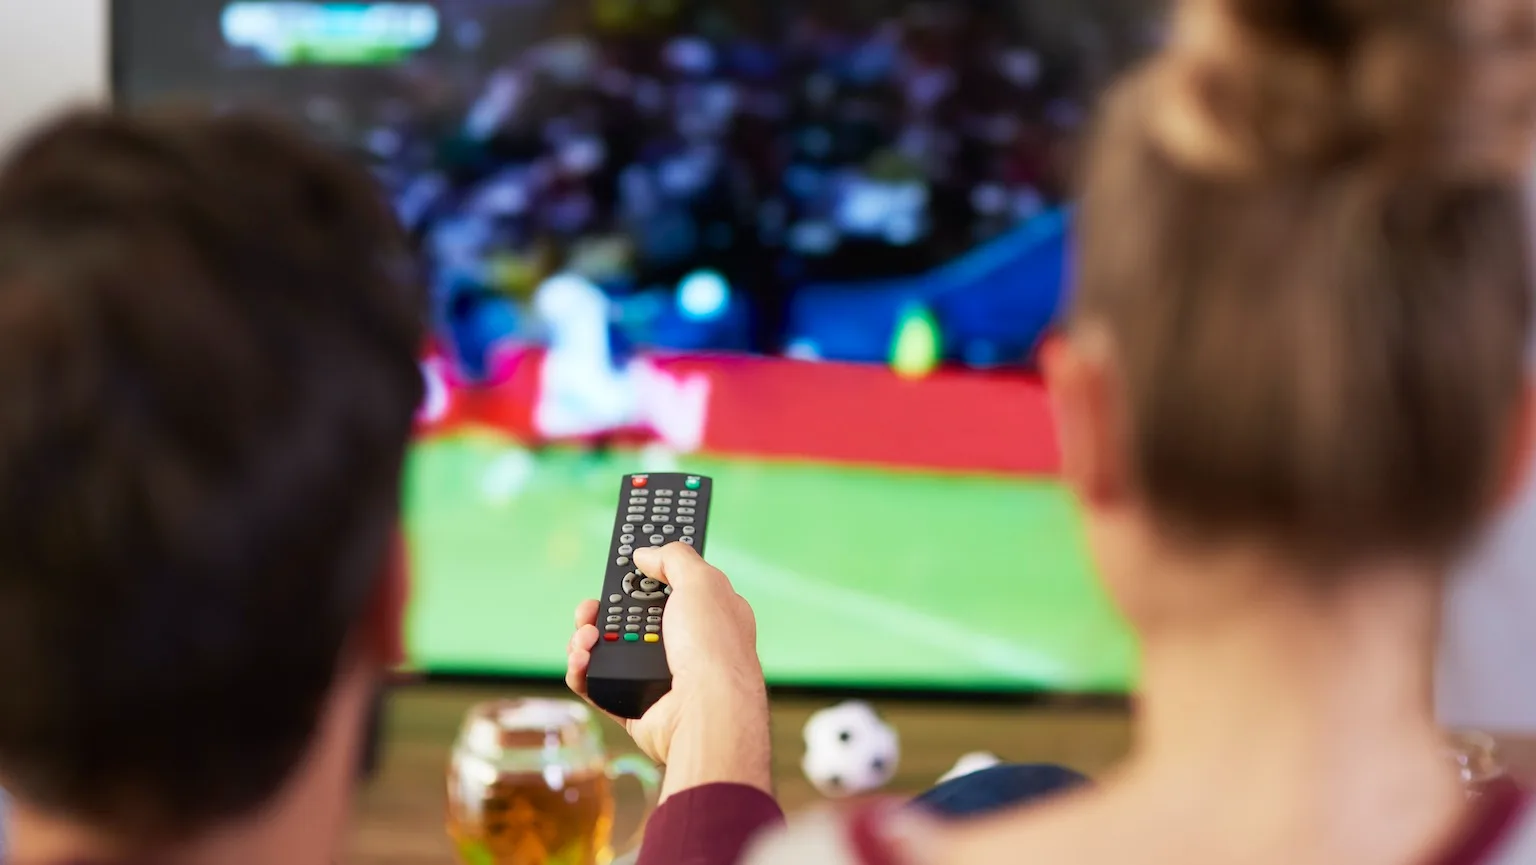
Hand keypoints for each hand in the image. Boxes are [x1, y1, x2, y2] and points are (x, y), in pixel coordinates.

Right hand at [567, 543, 770, 798]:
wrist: (708, 710)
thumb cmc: (714, 646)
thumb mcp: (701, 581)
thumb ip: (673, 559)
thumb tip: (644, 554)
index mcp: (707, 617)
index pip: (672, 591)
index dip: (645, 578)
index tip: (622, 570)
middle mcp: (685, 647)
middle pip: (632, 621)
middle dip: (605, 610)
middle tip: (591, 607)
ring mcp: (660, 678)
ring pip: (610, 652)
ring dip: (587, 639)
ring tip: (586, 636)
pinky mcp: (635, 706)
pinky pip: (598, 684)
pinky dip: (582, 670)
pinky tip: (581, 658)